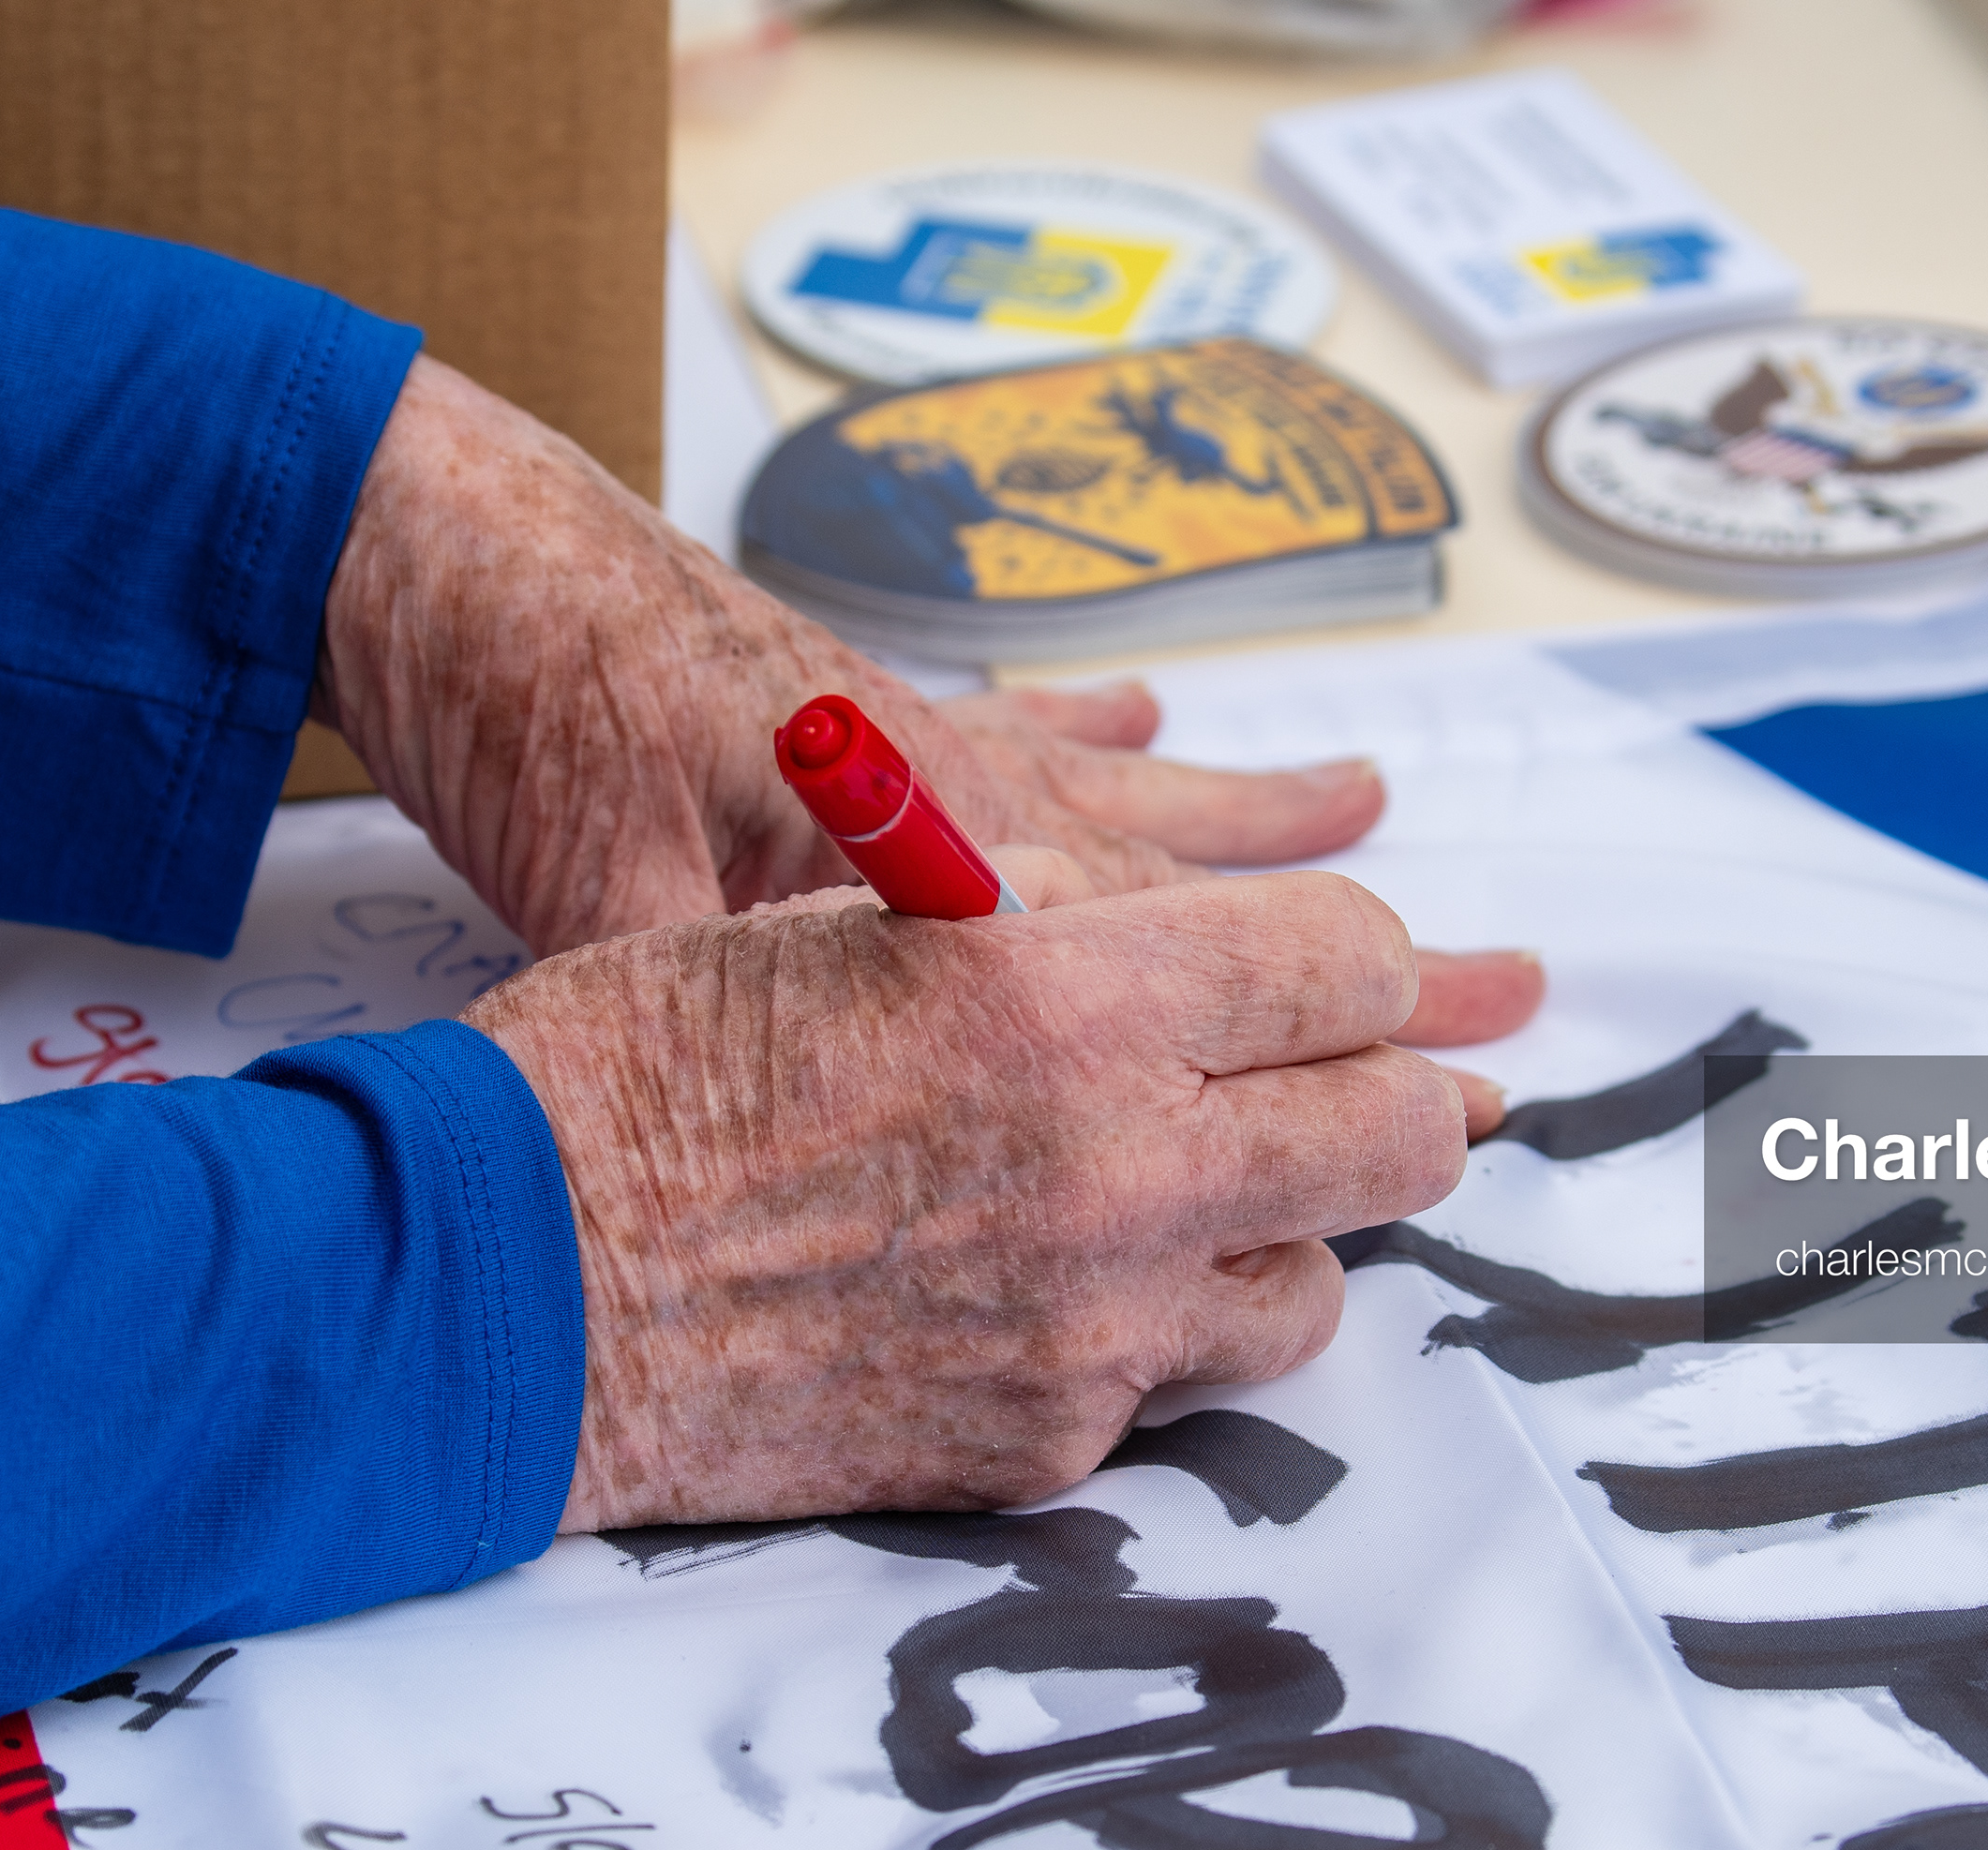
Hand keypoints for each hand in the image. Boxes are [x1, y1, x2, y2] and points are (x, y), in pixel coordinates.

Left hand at [316, 360, 1540, 1104]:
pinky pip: (1043, 726)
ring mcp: (947, 750)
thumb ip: (776, 1027)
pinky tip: (1167, 719)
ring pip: (1155, 804)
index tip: (1455, 1092)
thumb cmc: (552, 752)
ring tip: (1386, 815)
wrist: (477, 572)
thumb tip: (875, 1139)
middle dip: (1364, 966)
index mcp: (962, 882)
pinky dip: (1116, 733)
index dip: (1332, 1050)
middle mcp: (991, 809)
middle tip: (1510, 995)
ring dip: (1272, 827)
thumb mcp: (641, 935)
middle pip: (1218, 905)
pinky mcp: (883, 712)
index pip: (1199, 979)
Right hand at [462, 855, 1462, 1529]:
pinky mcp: (1045, 1444)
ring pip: (1317, 1281)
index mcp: (1064, 995)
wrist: (504, 1287)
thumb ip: (1046, 922)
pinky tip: (1038, 1294)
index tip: (1318, 973)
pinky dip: (1143, 1337)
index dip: (1349, 960)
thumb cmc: (639, 1068)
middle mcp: (1114, 1167)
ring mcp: (1092, 1327)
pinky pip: (1178, 1386)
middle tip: (1303, 1084)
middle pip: (1394, 1132)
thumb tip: (1162, 934)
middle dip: (1368, 1094)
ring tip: (1165, 1199)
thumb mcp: (852, 917)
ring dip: (1267, 1231)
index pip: (1351, 962)